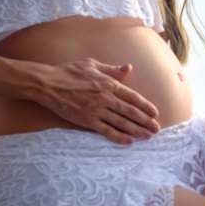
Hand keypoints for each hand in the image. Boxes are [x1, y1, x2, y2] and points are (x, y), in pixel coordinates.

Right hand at [35, 58, 160, 143]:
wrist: (48, 84)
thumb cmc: (69, 72)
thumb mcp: (92, 64)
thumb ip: (112, 69)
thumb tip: (128, 68)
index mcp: (109, 84)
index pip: (132, 96)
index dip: (145, 106)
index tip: (155, 113)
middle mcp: (105, 98)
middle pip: (130, 111)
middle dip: (145, 121)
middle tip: (156, 129)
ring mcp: (96, 110)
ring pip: (121, 122)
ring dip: (136, 130)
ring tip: (147, 137)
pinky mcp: (86, 120)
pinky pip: (106, 130)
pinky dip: (118, 136)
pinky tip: (128, 141)